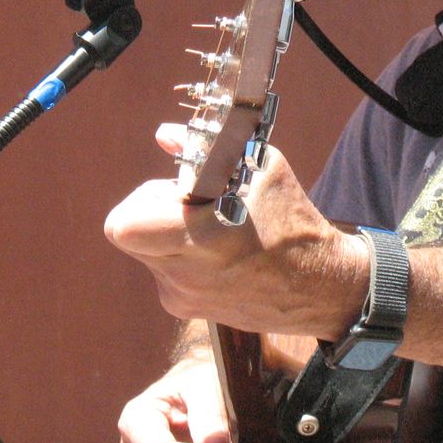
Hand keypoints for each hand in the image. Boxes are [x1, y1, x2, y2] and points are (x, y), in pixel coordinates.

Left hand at [104, 125, 367, 339]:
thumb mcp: (261, 168)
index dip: (142, 200)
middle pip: (128, 231)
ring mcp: (181, 296)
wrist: (318, 289)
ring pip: (144, 249)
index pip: (125, 226)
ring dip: (165, 229)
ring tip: (211, 225)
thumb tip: (166, 135)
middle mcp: (184, 275)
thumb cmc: (293, 224)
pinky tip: (217, 249)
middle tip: (187, 201)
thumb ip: (205, 148)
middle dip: (149, 208)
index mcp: (203, 241)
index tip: (177, 192)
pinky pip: (163, 268)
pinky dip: (179, 251)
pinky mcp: (184, 307)